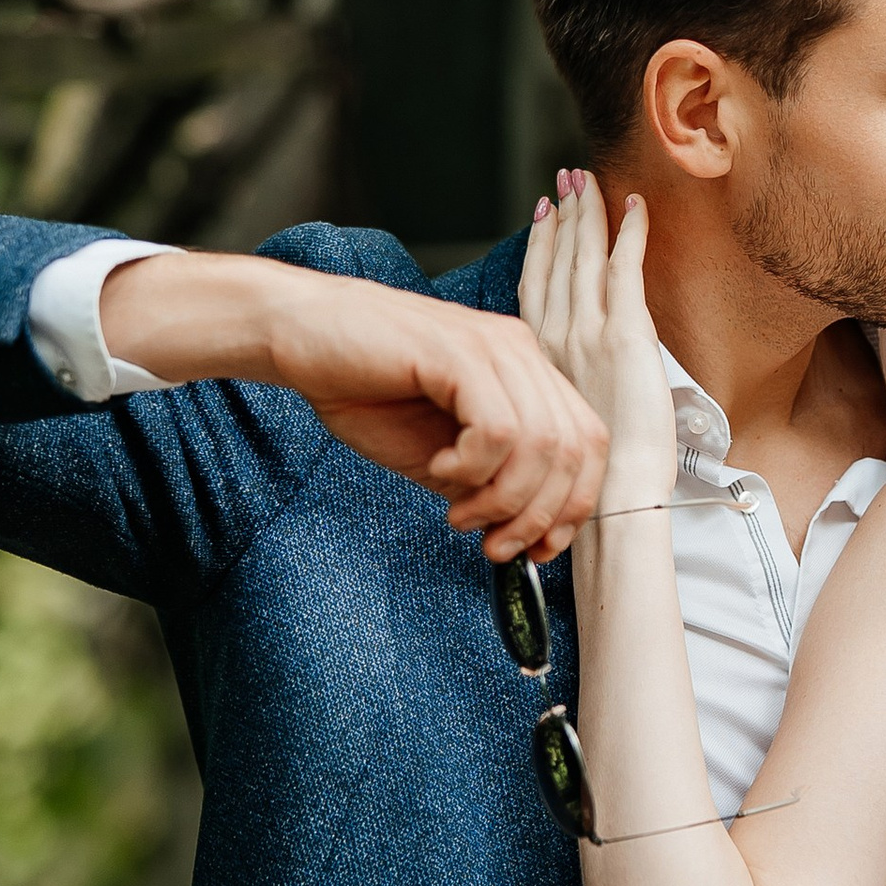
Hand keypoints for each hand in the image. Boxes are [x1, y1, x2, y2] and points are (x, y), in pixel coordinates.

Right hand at [104, 251, 606, 554]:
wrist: (298, 335)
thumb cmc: (363, 389)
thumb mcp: (439, 453)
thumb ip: (486, 481)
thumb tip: (521, 531)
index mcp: (525, 373)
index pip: (587, 443)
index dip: (574, 505)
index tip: (538, 550)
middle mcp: (521, 353)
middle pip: (574, 448)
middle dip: (539, 515)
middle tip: (493, 544)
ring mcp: (493, 347)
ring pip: (542, 444)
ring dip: (503, 499)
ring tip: (458, 512)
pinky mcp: (458, 351)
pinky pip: (498, 428)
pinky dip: (472, 468)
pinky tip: (438, 469)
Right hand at [520, 171, 677, 516]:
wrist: (613, 497)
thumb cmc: (586, 476)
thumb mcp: (553, 424)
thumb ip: (552, 394)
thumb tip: (559, 387)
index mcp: (537, 360)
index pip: (534, 287)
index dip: (539, 246)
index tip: (542, 212)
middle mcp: (556, 338)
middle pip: (558, 262)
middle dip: (564, 216)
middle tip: (567, 178)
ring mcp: (589, 333)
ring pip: (585, 258)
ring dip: (589, 215)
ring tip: (589, 180)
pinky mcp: (624, 334)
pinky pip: (625, 268)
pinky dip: (629, 233)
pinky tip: (632, 205)